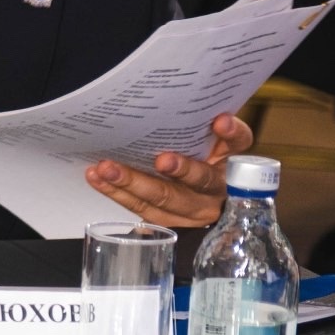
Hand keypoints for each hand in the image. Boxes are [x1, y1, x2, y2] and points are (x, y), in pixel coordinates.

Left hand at [85, 113, 254, 227]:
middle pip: (197, 181)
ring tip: (105, 169)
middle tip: (157, 159)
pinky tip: (97, 179)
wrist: (211, 202)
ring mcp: (193, 211)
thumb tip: (212, 112)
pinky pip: (142, 208)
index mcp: (232, 163)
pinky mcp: (169, 222)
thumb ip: (212, 127)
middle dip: (179, 168)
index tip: (219, 122)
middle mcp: (216, 190)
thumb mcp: (217, 144)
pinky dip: (116, 193)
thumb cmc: (206, 162)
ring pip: (163, 200)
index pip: (237, 145)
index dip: (231, 134)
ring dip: (131, 184)